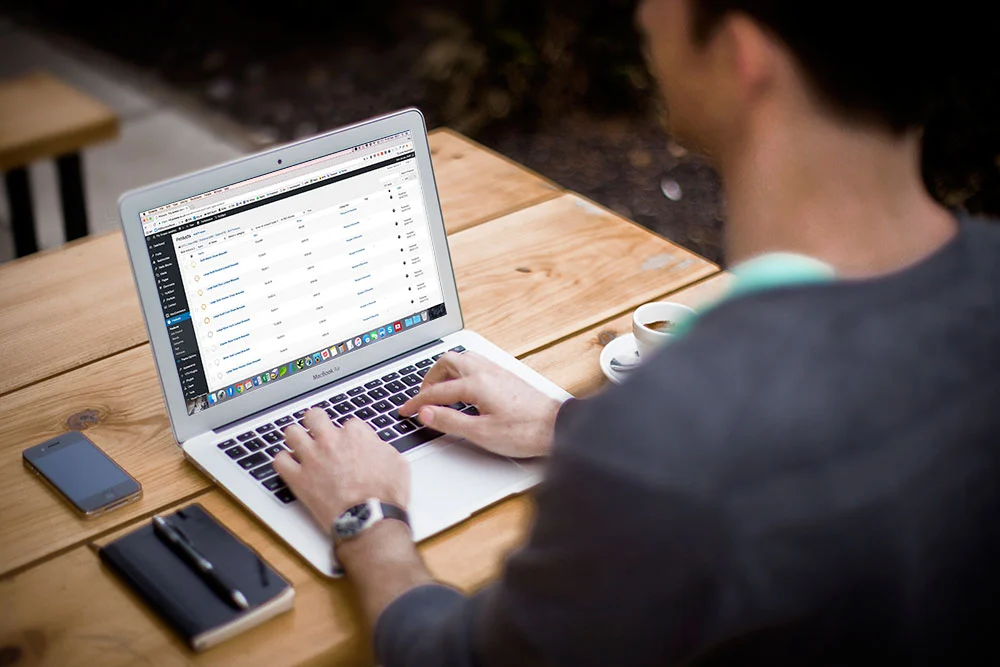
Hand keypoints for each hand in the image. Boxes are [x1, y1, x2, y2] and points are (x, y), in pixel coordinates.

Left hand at [273, 409, 409, 534]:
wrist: (370, 519)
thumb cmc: (385, 495)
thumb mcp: (397, 463)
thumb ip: (382, 448)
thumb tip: (376, 447)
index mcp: (355, 435)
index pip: (347, 423)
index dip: (348, 434)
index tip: (348, 443)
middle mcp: (331, 441)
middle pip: (314, 416)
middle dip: (316, 421)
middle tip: (318, 430)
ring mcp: (312, 458)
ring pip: (292, 433)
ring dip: (296, 437)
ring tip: (299, 443)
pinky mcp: (298, 479)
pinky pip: (279, 461)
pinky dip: (283, 461)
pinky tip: (289, 465)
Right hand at [399, 351, 561, 457]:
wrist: (557, 427)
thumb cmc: (524, 431)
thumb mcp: (481, 433)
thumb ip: (450, 422)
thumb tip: (426, 413)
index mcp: (476, 384)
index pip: (436, 391)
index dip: (417, 402)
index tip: (406, 411)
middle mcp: (485, 371)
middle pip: (447, 362)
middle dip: (429, 378)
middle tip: (422, 398)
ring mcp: (496, 371)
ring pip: (462, 359)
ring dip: (445, 371)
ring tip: (439, 390)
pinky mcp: (505, 375)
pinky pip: (475, 363)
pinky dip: (460, 371)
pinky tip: (462, 387)